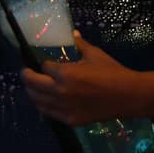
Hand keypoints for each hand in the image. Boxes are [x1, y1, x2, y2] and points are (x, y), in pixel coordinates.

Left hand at [21, 32, 139, 124]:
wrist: (127, 95)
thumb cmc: (112, 72)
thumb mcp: (94, 55)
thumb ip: (80, 45)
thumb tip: (73, 33)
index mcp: (65, 73)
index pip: (43, 67)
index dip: (43, 65)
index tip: (42, 64)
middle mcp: (59, 91)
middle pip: (33, 84)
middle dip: (27, 77)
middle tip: (26, 73)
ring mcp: (64, 107)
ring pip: (37, 101)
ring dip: (32, 93)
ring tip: (32, 88)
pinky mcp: (70, 119)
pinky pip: (49, 114)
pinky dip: (43, 107)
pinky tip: (43, 103)